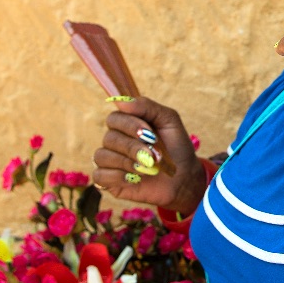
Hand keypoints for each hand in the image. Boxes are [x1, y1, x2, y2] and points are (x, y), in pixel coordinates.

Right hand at [92, 97, 205, 214]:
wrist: (184, 176)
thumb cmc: (176, 145)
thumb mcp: (168, 120)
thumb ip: (147, 106)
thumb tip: (120, 101)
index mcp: (126, 124)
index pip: (114, 118)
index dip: (130, 126)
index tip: (151, 135)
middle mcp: (115, 140)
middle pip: (109, 138)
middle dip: (133, 147)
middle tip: (153, 156)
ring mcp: (110, 160)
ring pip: (101, 156)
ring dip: (127, 163)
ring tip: (148, 168)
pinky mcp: (108, 181)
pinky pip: (99, 176)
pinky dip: (118, 177)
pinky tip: (135, 178)